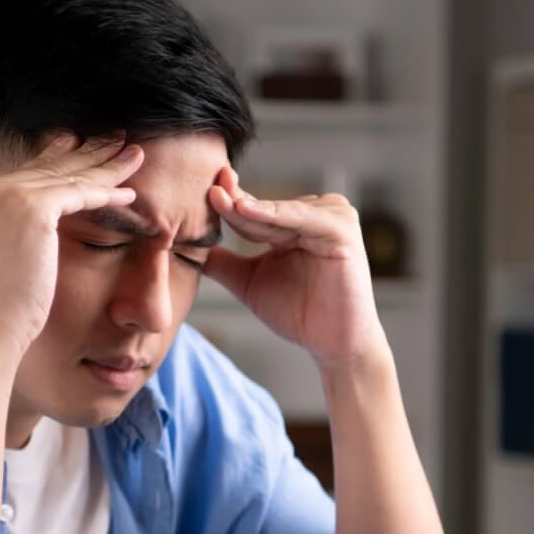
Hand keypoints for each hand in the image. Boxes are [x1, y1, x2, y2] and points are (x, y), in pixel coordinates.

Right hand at [0, 134, 142, 361]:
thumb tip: (16, 234)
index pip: (12, 176)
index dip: (46, 159)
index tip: (69, 143)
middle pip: (40, 169)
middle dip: (80, 154)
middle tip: (109, 140)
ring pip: (64, 177)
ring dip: (104, 165)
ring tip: (131, 154)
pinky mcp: (30, 209)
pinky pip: (79, 194)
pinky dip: (107, 192)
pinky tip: (129, 192)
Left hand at [205, 168, 388, 370]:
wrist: (333, 344)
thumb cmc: (299, 313)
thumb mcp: (250, 282)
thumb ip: (225, 263)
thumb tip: (190, 249)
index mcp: (297, 221)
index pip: (255, 208)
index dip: (227, 203)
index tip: (198, 193)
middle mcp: (318, 213)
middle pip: (265, 207)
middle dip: (233, 201)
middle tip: (205, 189)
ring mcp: (334, 218)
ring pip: (279, 210)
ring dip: (249, 208)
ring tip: (218, 199)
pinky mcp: (343, 230)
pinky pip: (302, 218)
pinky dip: (274, 214)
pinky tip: (245, 209)